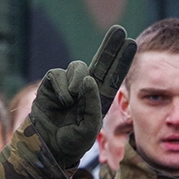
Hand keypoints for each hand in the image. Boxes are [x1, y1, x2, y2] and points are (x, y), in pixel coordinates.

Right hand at [30, 26, 135, 167]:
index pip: (113, 76)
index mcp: (100, 98)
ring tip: (73, 98)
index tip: (131, 43)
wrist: (47, 148)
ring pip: (78, 67)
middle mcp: (86, 88)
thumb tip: (88, 78)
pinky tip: (62, 101)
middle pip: (101, 62)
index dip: (121, 60)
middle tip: (119, 30)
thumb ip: (92, 103)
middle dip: (110, 46)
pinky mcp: (52, 85)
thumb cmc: (71, 141)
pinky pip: (58, 74)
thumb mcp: (89, 127)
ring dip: (78, 79)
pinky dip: (61, 87)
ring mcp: (68, 85)